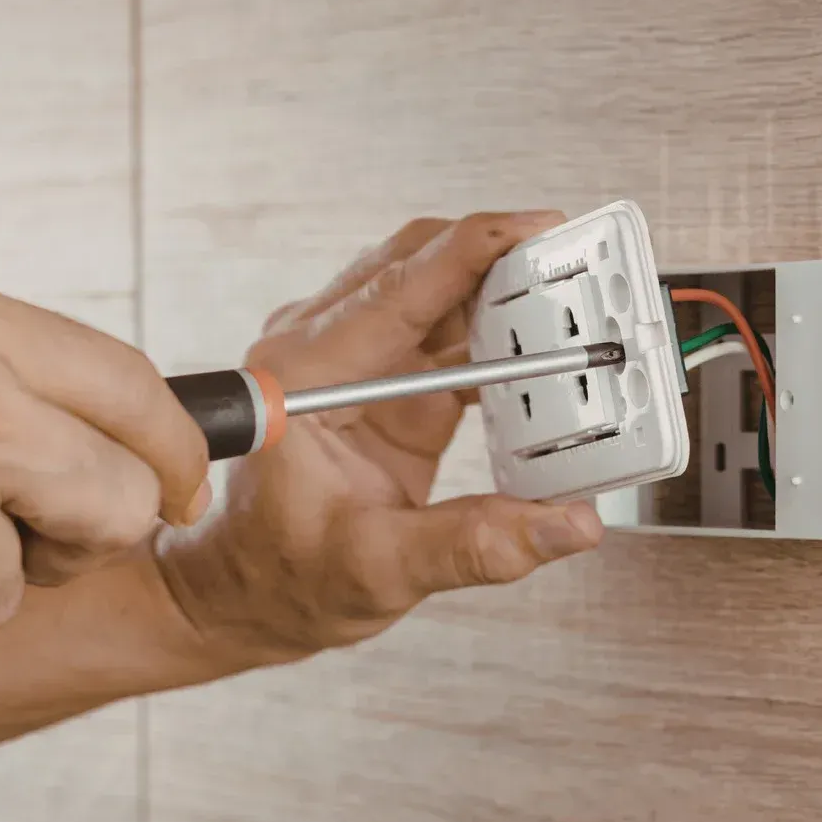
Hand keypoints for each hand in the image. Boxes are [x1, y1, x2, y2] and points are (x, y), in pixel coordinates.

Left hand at [154, 212, 604, 670]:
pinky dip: (499, 334)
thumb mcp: (379, 570)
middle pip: (420, 266)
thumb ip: (475, 544)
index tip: (537, 227)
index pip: (398, 288)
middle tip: (573, 263)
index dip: (474, 248)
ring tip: (572, 302)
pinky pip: (450, 333)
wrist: (248, 594)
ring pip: (437, 291)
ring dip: (503, 291)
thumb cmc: (281, 577)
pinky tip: (542, 350)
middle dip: (500, 256)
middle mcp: (321, 351)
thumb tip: (564, 524)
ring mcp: (354, 361)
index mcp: (303, 377)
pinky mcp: (386, 380)